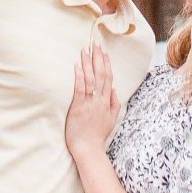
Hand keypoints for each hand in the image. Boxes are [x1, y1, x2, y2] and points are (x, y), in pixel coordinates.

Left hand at [65, 45, 118, 160]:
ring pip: (91, 79)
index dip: (106, 63)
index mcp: (107, 101)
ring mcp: (89, 103)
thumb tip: (114, 88)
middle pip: (101, 74)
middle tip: (95, 43)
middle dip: (98, 58)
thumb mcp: (111, 119)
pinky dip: (80, 77)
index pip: (108, 77)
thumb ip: (114, 103)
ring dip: (88, 63)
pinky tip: (77, 66)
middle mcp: (99, 100)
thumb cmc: (97, 135)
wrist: (88, 149)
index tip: (104, 51)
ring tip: (85, 50)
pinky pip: (80, 89)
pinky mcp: (78, 107)